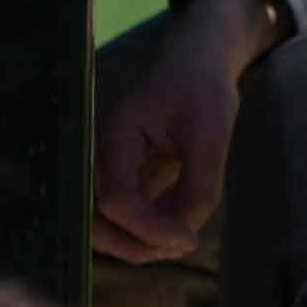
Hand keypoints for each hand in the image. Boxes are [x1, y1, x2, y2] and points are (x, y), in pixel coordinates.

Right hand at [94, 0, 281, 264]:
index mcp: (114, 131)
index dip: (150, 229)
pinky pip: (119, 215)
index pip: (116, 199)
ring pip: (101, 223)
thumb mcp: (212, 136)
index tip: (190, 239)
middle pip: (94, 219)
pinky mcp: (115, 174)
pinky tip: (177, 219)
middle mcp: (97, 151)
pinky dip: (145, 229)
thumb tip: (183, 240)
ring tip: (182, 236)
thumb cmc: (202, 89)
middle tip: (183, 245)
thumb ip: (198, 190)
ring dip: (138, 242)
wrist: (194, 61)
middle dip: (135, 245)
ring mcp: (102, 164)